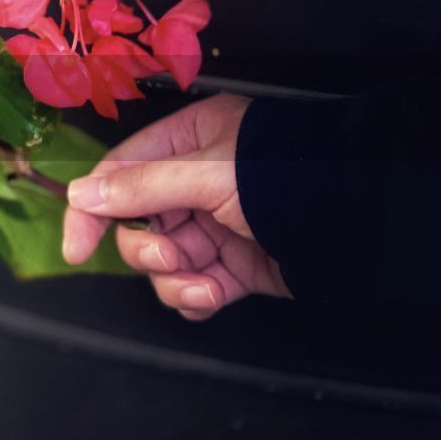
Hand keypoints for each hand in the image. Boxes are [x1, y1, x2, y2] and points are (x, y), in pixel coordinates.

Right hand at [64, 94, 290, 320]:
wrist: (364, 225)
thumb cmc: (288, 180)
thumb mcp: (209, 175)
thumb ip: (141, 187)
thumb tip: (81, 195)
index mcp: (188, 142)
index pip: (119, 175)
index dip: (92, 211)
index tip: (76, 248)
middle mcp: (196, 182)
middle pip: (136, 224)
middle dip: (147, 251)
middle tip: (170, 258)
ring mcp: (214, 226)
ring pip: (162, 261)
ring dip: (174, 279)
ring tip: (206, 284)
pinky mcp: (234, 265)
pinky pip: (192, 286)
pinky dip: (195, 296)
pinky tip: (215, 296)